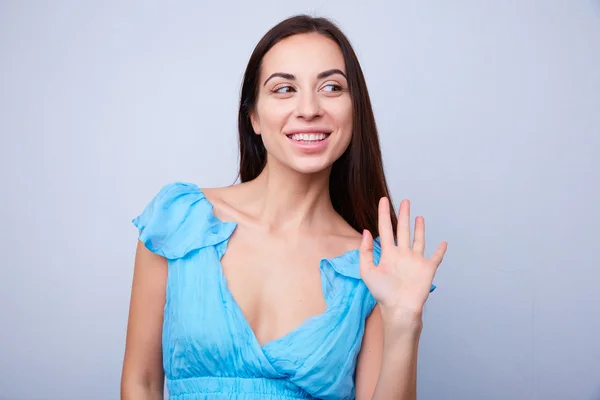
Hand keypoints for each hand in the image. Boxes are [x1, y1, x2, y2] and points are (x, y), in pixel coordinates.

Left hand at [359, 197, 446, 316]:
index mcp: (388, 254)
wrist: (399, 309)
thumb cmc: (382, 293)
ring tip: (419, 217)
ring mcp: (415, 261)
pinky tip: (443, 243)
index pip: (385, 228)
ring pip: (418, 240)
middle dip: (403, 215)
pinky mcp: (427, 269)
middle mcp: (402, 254)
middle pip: (403, 230)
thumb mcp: (367, 271)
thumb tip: (366, 232)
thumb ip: (365, 251)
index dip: (383, 213)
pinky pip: (436, 257)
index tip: (382, 200)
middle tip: (405, 201)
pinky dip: (440, 250)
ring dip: (419, 228)